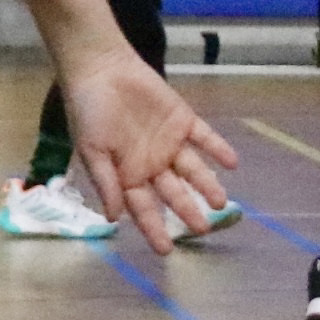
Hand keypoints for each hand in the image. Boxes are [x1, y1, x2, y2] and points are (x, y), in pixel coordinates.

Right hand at [64, 53, 240, 253]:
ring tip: (221, 202)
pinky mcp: (182, 120)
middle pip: (173, 193)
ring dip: (207, 185)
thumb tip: (113, 218)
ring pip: (193, 170)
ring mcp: (169, 143)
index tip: (165, 251)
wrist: (101, 69)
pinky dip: (218, 148)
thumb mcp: (91, 150)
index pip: (143, 208)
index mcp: (127, 174)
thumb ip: (106, 183)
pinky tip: (231, 162)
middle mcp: (151, 163)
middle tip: (203, 229)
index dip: (153, 229)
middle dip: (187, 211)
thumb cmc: (88, 110)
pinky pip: (204, 138)